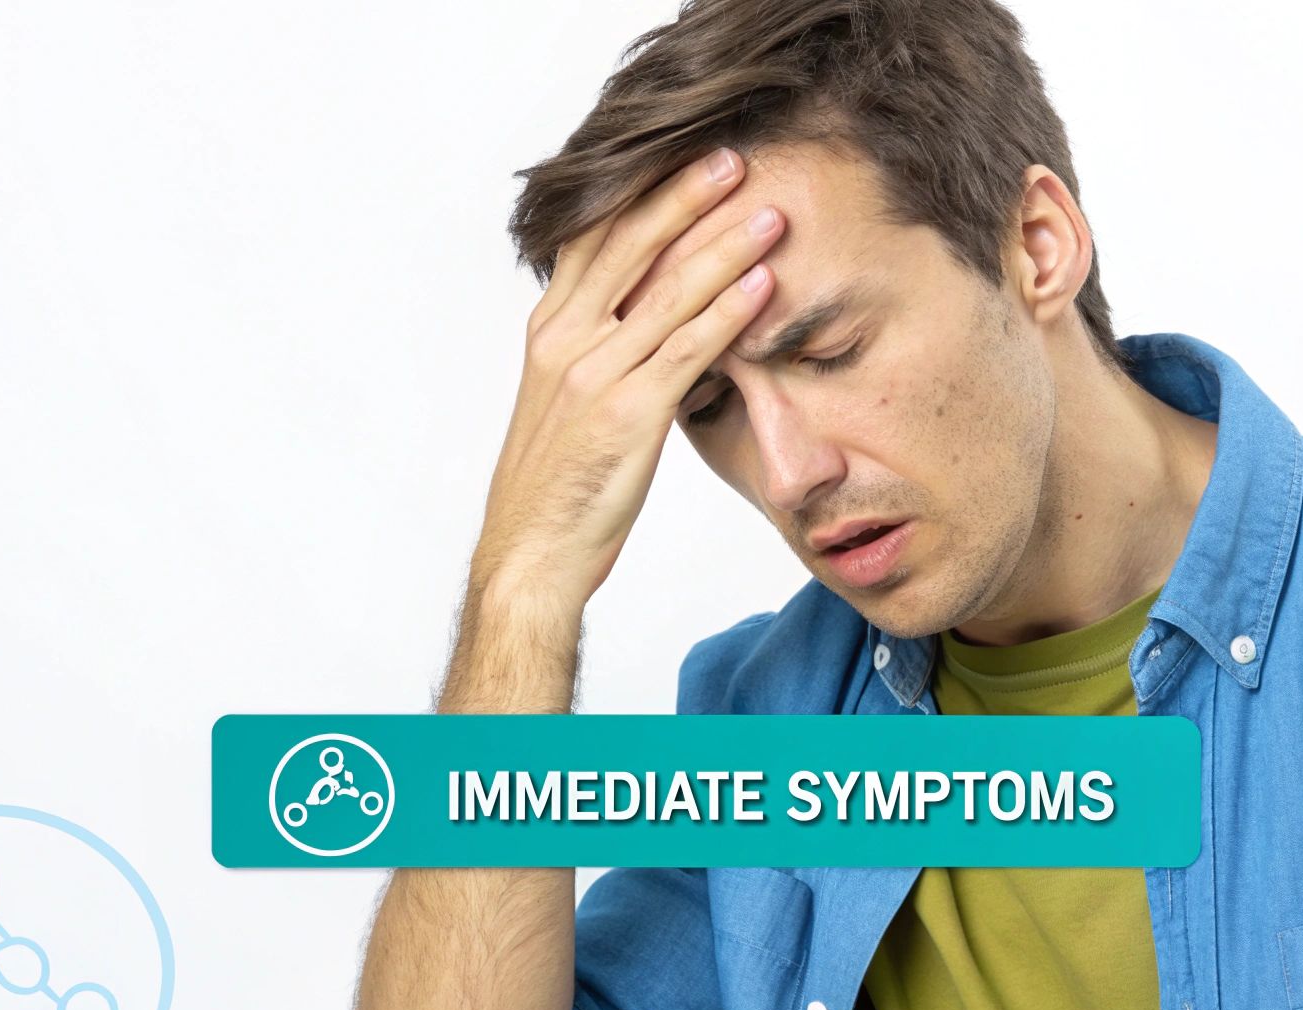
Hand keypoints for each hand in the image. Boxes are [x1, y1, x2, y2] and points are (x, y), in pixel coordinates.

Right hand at [477, 147, 783, 613]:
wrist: (531, 555)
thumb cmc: (557, 487)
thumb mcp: (567, 404)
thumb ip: (602, 353)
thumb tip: (653, 322)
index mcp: (549, 332)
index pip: (594, 239)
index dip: (639, 194)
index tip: (683, 160)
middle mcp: (566, 341)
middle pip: (630, 246)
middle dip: (685, 196)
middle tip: (735, 160)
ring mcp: (595, 374)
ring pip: (667, 291)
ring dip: (725, 247)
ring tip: (771, 215)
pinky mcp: (627, 414)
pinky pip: (686, 350)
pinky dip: (728, 314)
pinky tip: (764, 286)